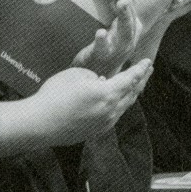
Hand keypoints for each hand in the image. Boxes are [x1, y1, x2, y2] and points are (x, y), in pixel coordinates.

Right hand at [0, 60, 152, 151]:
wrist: (41, 123)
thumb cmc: (55, 95)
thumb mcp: (75, 74)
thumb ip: (92, 75)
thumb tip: (98, 81)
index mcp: (107, 93)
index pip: (129, 79)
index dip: (139, 69)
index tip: (147, 61)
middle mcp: (111, 110)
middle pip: (132, 93)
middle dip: (141, 80)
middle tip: (148, 70)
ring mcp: (106, 123)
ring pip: (125, 106)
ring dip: (131, 93)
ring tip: (135, 85)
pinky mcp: (97, 130)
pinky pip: (115, 114)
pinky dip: (120, 104)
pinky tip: (115, 100)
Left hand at [73, 0, 138, 77]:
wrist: (93, 71)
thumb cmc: (101, 43)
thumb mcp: (105, 18)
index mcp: (127, 27)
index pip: (127, 6)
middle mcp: (126, 37)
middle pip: (130, 17)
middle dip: (128, 2)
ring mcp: (117, 48)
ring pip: (125, 32)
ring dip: (125, 16)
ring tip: (121, 2)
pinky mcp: (103, 57)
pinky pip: (104, 48)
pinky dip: (102, 40)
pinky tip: (100, 32)